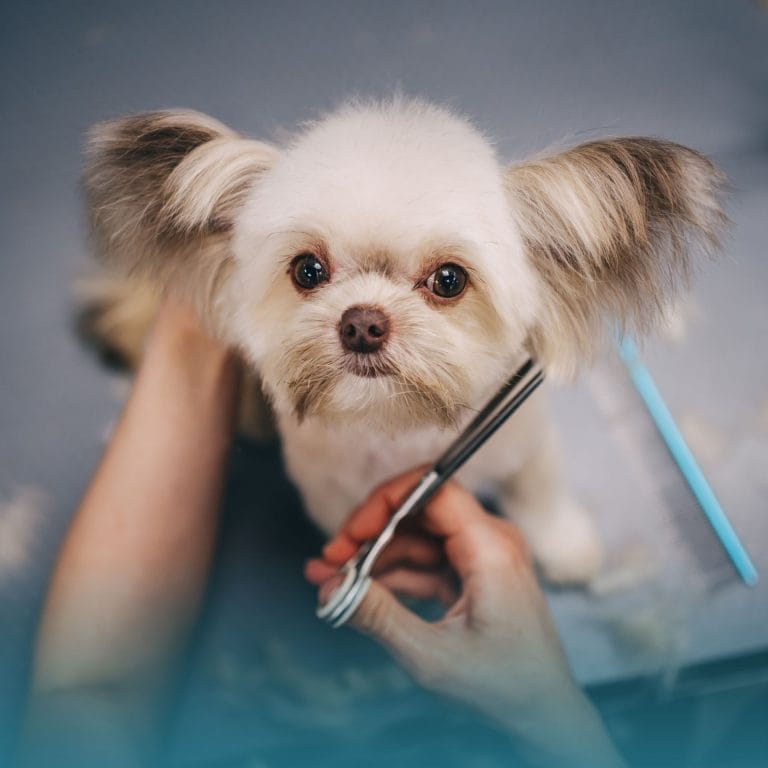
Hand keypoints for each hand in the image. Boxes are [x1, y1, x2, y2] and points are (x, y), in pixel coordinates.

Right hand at [306, 471, 625, 767]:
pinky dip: (390, 574)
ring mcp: (481, 557)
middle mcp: (489, 541)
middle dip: (371, 532)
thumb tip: (328, 587)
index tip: (350, 534)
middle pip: (419, 512)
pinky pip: (424, 561)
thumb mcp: (433, 656)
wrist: (543, 712)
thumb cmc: (504, 686)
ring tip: (330, 578)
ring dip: (374, 557)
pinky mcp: (472, 575)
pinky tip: (357, 589)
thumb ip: (379, 617)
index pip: (434, 490)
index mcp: (490, 548)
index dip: (386, 502)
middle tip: (330, 560)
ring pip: (416, 538)